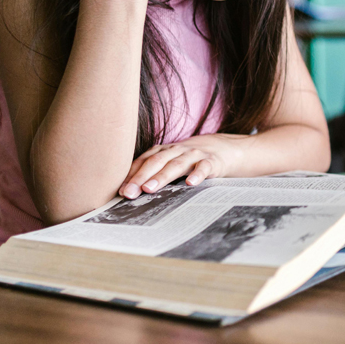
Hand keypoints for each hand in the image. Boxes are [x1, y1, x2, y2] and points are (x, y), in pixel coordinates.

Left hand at [118, 133, 246, 198]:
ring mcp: (194, 155)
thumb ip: (152, 173)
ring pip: (176, 164)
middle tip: (129, 193)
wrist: (223, 149)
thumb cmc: (189, 160)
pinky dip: (197, 174)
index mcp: (163, 151)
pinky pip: (204, 167)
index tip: (120, 191)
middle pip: (155, 162)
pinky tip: (190, 184)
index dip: (131, 175)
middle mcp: (176, 150)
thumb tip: (127, 194)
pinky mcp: (212, 162)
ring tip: (150, 189)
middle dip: (140, 177)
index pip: (143, 162)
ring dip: (162, 176)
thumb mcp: (170, 163)